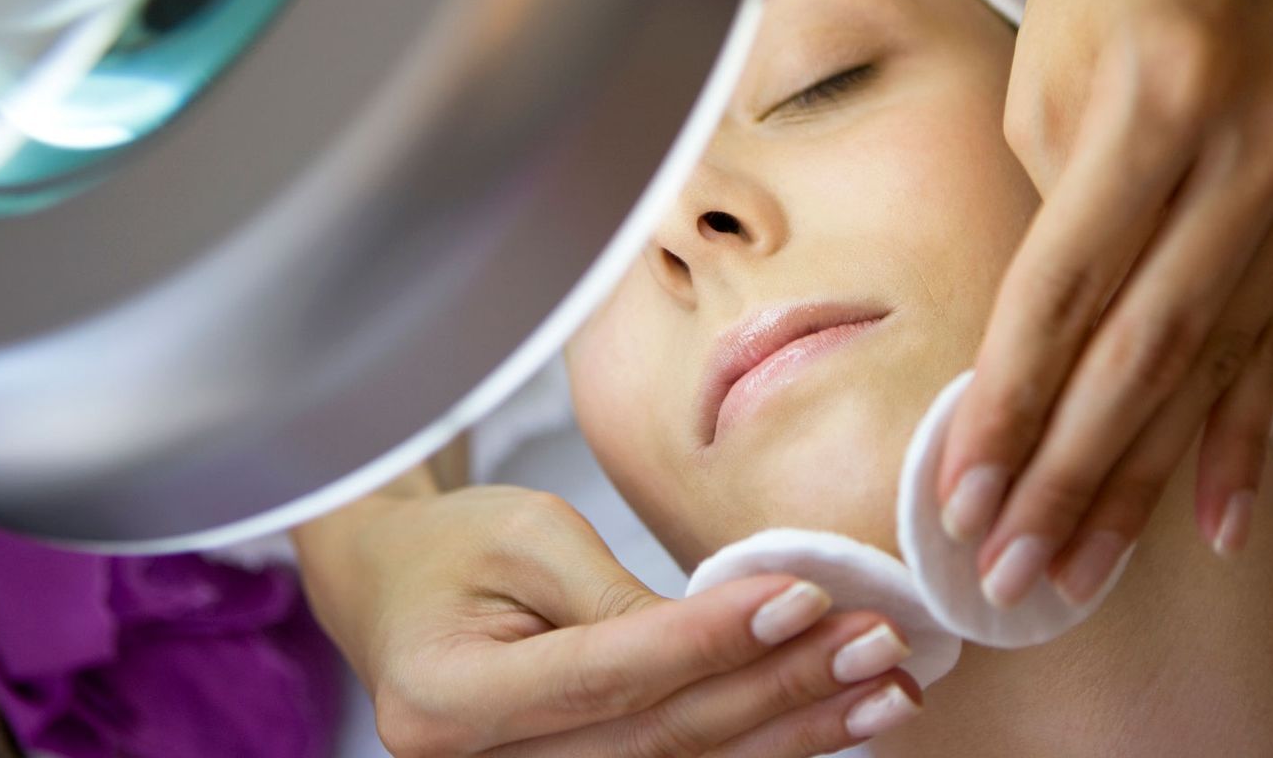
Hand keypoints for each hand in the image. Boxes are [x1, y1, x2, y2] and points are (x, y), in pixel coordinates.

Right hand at [292, 472, 923, 756]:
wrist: (391, 590)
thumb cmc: (456, 545)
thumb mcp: (526, 535)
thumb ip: (618, 597)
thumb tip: (739, 628)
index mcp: (447, 695)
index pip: (608, 673)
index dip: (710, 639)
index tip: (803, 594)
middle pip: (657, 739)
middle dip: (778, 690)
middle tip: (873, 644)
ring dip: (791, 733)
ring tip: (881, 693)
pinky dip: (757, 747)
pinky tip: (830, 722)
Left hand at [935, 0, 1272, 607]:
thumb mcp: (1044, 82)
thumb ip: (1060, 223)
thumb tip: (1045, 366)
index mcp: (1156, 92)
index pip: (1066, 288)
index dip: (1012, 403)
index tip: (963, 493)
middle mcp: (1258, 127)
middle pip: (1151, 341)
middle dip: (1074, 468)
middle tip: (1016, 567)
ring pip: (1222, 351)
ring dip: (1147, 471)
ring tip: (1086, 560)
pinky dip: (1246, 425)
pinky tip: (1216, 517)